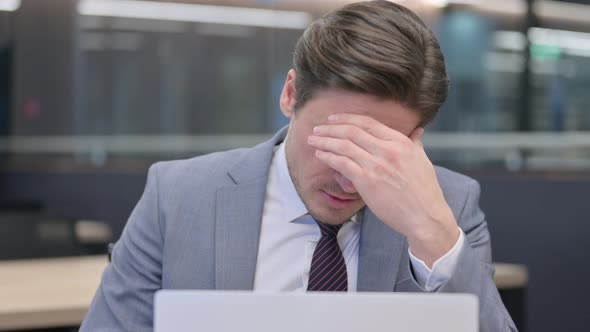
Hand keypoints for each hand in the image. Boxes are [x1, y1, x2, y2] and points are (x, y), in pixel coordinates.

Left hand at [307, 114, 459, 266]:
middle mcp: (387, 149)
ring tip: (312, 140)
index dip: (347, 118)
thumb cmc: (424, 192)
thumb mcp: (423, 161)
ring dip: (325, 141)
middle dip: (331, 128)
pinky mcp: (366, 180)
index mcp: (400, 142)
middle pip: (352, 131)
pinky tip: (320, 155)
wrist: (425, 216)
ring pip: (344, 145)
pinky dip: (328, 157)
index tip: (333, 119)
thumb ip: (415, 143)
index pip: (368, 123)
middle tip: (317, 129)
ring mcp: (376, 164)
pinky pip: (342, 163)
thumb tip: (417, 131)